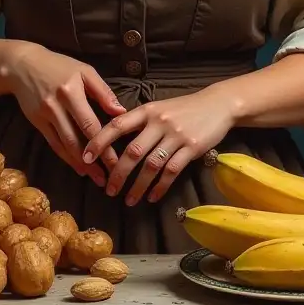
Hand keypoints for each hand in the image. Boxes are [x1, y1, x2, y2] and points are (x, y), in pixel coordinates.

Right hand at [4, 43, 124, 180]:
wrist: (22, 65)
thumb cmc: (59, 66)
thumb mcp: (84, 71)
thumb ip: (103, 92)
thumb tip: (121, 112)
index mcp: (71, 92)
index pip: (90, 124)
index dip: (103, 145)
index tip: (116, 161)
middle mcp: (56, 107)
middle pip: (76, 140)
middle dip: (93, 161)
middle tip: (108, 178)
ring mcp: (45, 116)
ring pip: (63, 145)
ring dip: (80, 164)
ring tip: (95, 177)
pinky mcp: (36, 123)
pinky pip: (53, 144)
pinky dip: (65, 157)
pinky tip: (77, 167)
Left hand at [82, 88, 236, 205]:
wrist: (218, 104)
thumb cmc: (184, 108)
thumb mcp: (159, 108)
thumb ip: (139, 121)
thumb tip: (112, 137)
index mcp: (147, 110)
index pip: (117, 125)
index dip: (99, 141)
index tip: (85, 157)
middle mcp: (159, 122)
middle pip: (132, 151)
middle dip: (118, 173)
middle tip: (109, 190)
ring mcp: (176, 135)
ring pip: (151, 165)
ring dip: (138, 186)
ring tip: (129, 200)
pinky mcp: (191, 148)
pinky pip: (171, 171)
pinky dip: (160, 187)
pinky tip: (152, 197)